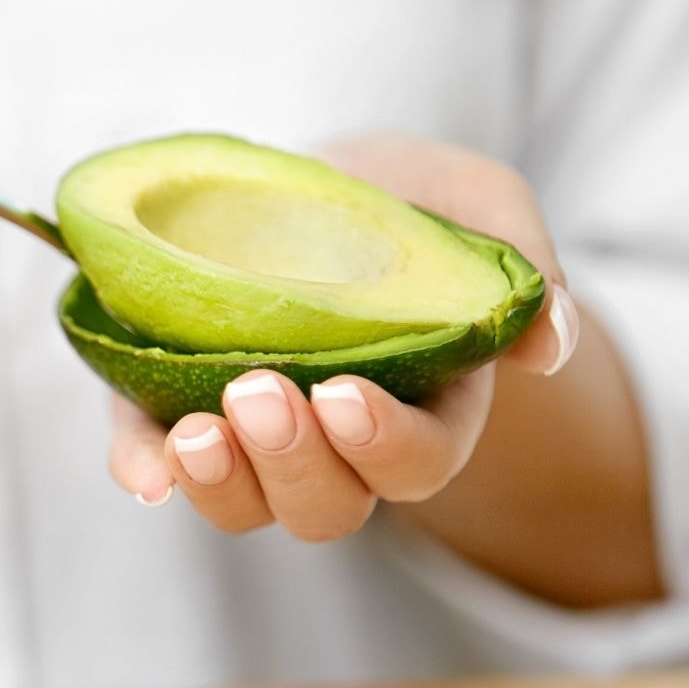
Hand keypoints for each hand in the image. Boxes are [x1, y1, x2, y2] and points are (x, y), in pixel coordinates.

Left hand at [109, 134, 579, 538]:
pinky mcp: (171, 406)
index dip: (382, 446)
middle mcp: (334, 444)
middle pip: (326, 505)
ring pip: (244, 504)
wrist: (303, 182)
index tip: (344, 395)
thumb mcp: (468, 197)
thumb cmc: (398, 198)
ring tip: (195, 434)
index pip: (414, 463)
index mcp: (423, 405)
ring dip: (220, 485)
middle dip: (292, 465)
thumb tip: (548, 341)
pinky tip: (140, 473)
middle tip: (258, 393)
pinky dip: (144, 472)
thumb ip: (517, 258)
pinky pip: (155, 462)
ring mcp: (251, 436)